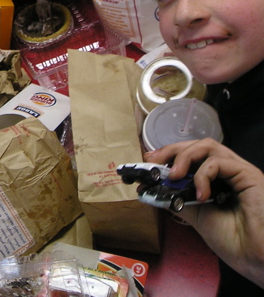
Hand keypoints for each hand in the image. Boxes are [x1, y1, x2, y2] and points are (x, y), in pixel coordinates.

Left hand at [144, 138, 263, 287]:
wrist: (256, 257)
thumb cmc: (233, 241)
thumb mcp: (195, 215)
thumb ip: (176, 199)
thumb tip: (150, 188)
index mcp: (217, 179)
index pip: (192, 155)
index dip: (170, 154)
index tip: (149, 161)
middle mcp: (229, 171)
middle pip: (198, 145)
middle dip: (172, 150)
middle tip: (154, 161)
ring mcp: (239, 171)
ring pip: (208, 146)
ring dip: (184, 157)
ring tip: (174, 176)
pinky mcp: (249, 174)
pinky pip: (219, 162)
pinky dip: (203, 175)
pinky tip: (200, 195)